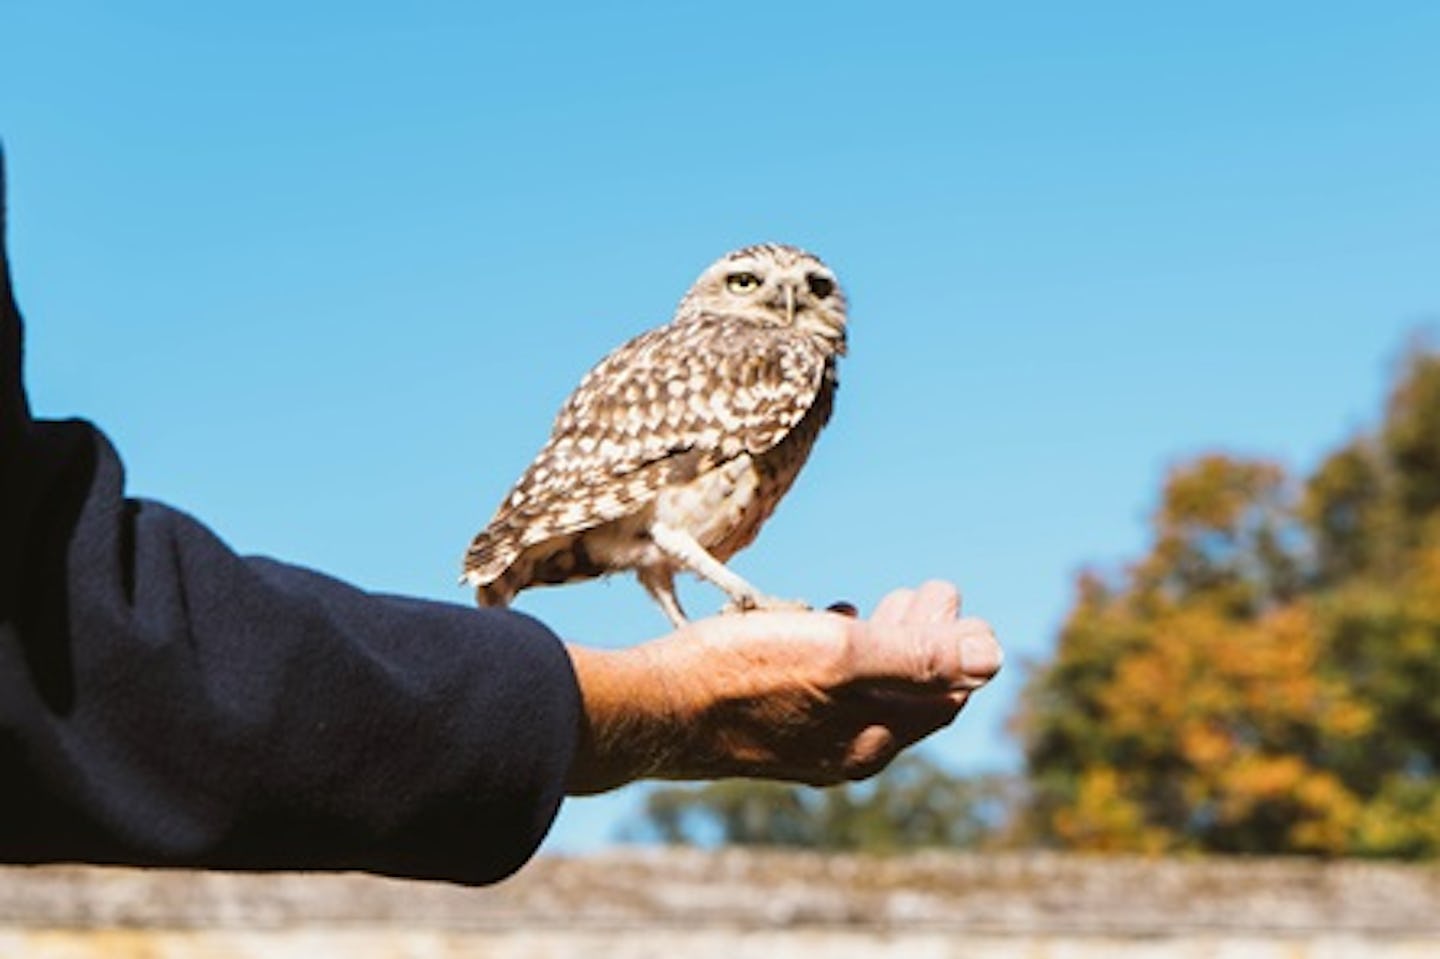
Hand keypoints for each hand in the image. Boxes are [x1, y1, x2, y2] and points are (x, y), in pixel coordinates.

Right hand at [565, 580, 1001, 794]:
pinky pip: (822, 695)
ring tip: (883, 604)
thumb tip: (993, 655)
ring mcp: (804, 744)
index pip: (944, 692)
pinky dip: (837, 658)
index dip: (956, 642)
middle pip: (907, 692)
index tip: (943, 589)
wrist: (648, 710)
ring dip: (882, 646)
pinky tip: (821, 627)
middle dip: (924, 639)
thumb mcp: (838, 654)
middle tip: (928, 589)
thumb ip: (918, 657)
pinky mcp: (767, 730)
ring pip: (864, 692)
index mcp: (872, 737)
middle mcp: (844, 750)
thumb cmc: (740, 675)